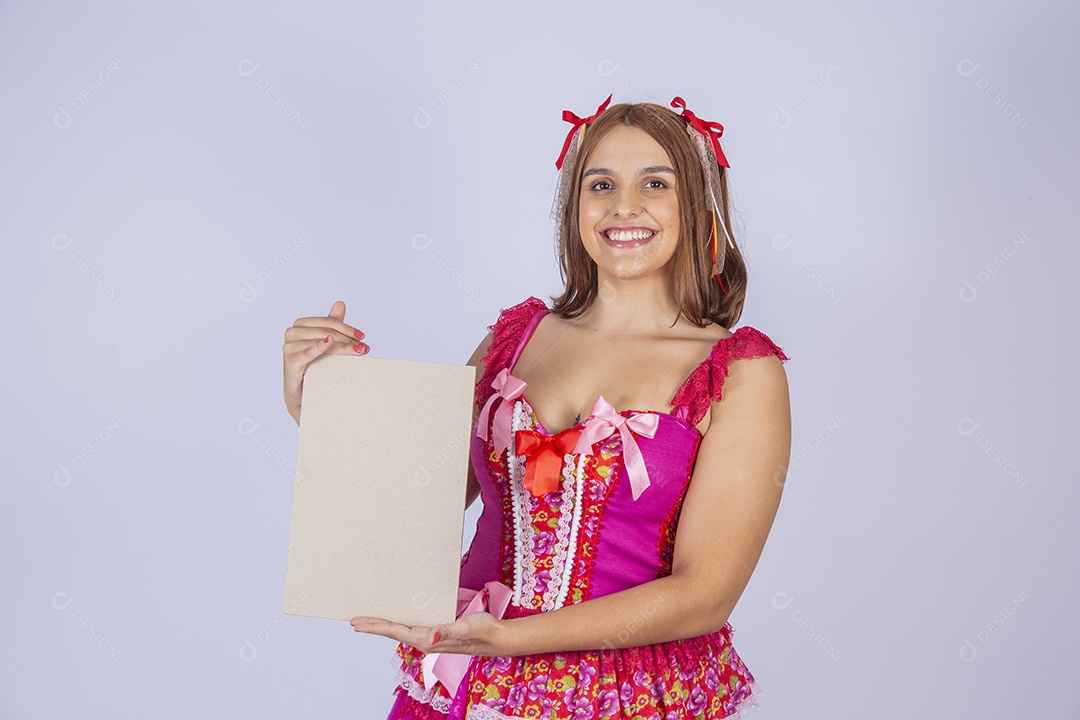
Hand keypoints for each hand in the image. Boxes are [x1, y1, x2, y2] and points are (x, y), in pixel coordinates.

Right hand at [283, 300, 368, 423]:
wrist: (304, 394)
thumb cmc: (314, 366)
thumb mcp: (325, 343)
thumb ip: (331, 323)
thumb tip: (340, 303)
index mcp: (300, 325)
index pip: (327, 322)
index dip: (346, 327)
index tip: (362, 336)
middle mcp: (292, 333)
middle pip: (327, 331)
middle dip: (348, 339)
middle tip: (364, 347)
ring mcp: (289, 347)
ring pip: (323, 342)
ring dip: (343, 347)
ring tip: (359, 352)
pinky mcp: (291, 362)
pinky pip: (308, 352)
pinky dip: (319, 346)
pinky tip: (329, 341)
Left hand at [350, 611, 505, 656]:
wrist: (496, 637)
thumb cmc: (481, 631)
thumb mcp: (465, 628)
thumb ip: (447, 632)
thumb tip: (430, 636)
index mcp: (428, 640)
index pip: (395, 632)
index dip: (376, 627)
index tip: (358, 623)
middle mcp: (425, 640)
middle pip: (393, 633)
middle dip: (373, 627)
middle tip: (354, 621)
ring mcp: (430, 638)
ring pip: (400, 631)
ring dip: (384, 626)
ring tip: (370, 620)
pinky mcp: (436, 633)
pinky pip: (411, 628)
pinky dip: (399, 624)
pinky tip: (397, 620)